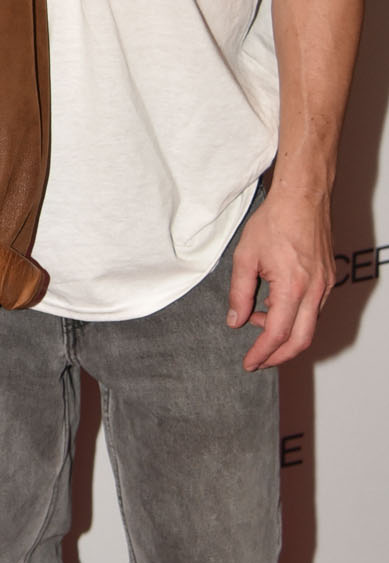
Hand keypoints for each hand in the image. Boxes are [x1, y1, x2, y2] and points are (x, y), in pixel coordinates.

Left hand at [226, 183, 333, 368]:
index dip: (261, 354)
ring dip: (284, 334)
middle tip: (257, 361)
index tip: (249, 363)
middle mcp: (314, 291)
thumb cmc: (274, 222)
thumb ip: (239, 293)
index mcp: (293, 288)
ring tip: (256, 321)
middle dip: (278, 356)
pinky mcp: (328, 279)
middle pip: (301, 341)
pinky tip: (273, 307)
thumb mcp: (245, 258)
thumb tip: (235, 321)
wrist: (302, 198)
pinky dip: (294, 318)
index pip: (276, 334)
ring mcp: (325, 286)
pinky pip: (313, 310)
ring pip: (309, 327)